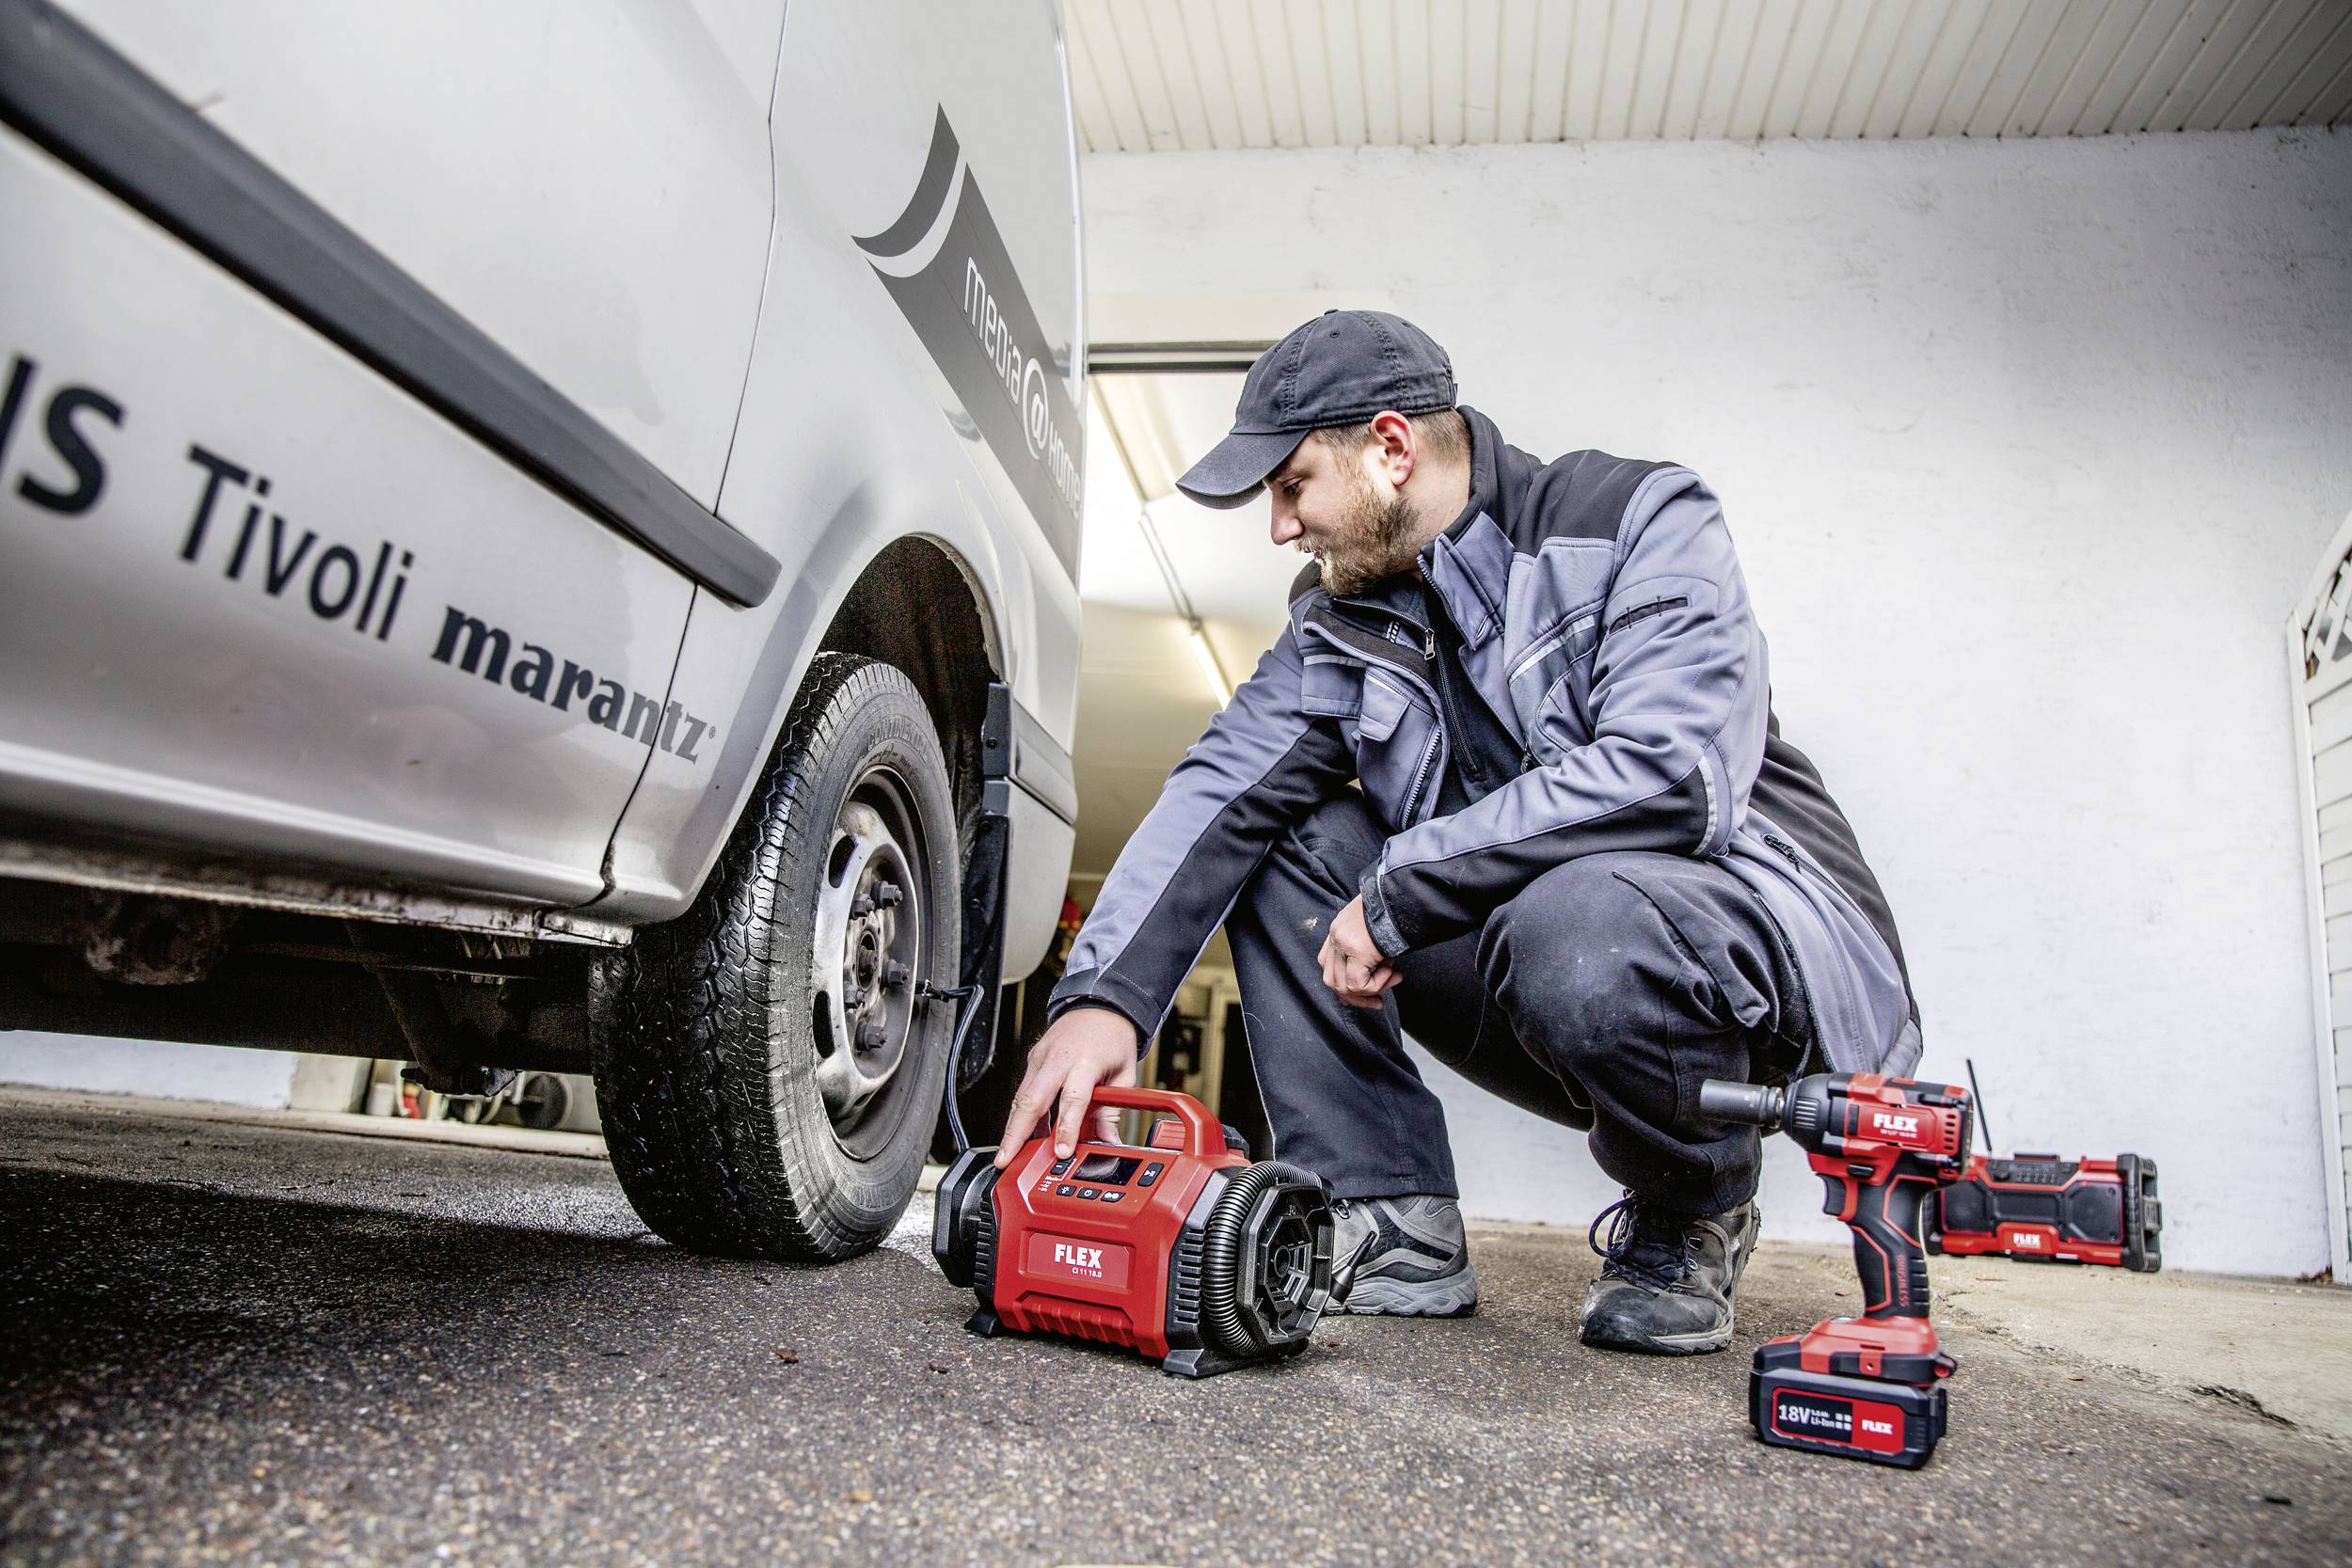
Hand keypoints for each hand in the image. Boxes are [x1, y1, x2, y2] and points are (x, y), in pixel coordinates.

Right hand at [995, 1006, 1138, 1165]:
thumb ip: (1112, 1110)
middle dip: (1015, 1134)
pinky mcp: (1033, 1060)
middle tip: (1006, 1160)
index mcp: (1085, 1061)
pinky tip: (1024, 1135)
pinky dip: (1021, 1115)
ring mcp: (1041, 1059)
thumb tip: (1108, 1141)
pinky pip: (1024, 1091)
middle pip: (1030, 1100)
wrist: (1101, 1005)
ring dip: (1012, 1128)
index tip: (1062, 1152)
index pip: (1072, 1099)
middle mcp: (1057, 1060)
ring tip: (1007, 1155)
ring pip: (1021, 1098)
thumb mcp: (1124, 1074)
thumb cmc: (1113, 1037)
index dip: (1066, 1129)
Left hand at [1319, 896, 1401, 1010]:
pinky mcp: (1355, 950)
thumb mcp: (1377, 932)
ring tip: (1392, 979)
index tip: (1362, 994)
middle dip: (1354, 997)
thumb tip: (1373, 981)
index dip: (1342, 983)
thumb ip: (1369, 953)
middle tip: (1377, 1002)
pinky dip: (1375, 986)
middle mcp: (1336, 935)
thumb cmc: (1398, 912)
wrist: (1405, 897)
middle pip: (1331, 979)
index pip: (1327, 963)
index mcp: (1339, 929)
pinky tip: (1392, 973)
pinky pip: (1358, 984)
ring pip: (1344, 986)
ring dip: (1370, 990)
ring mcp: (1342, 942)